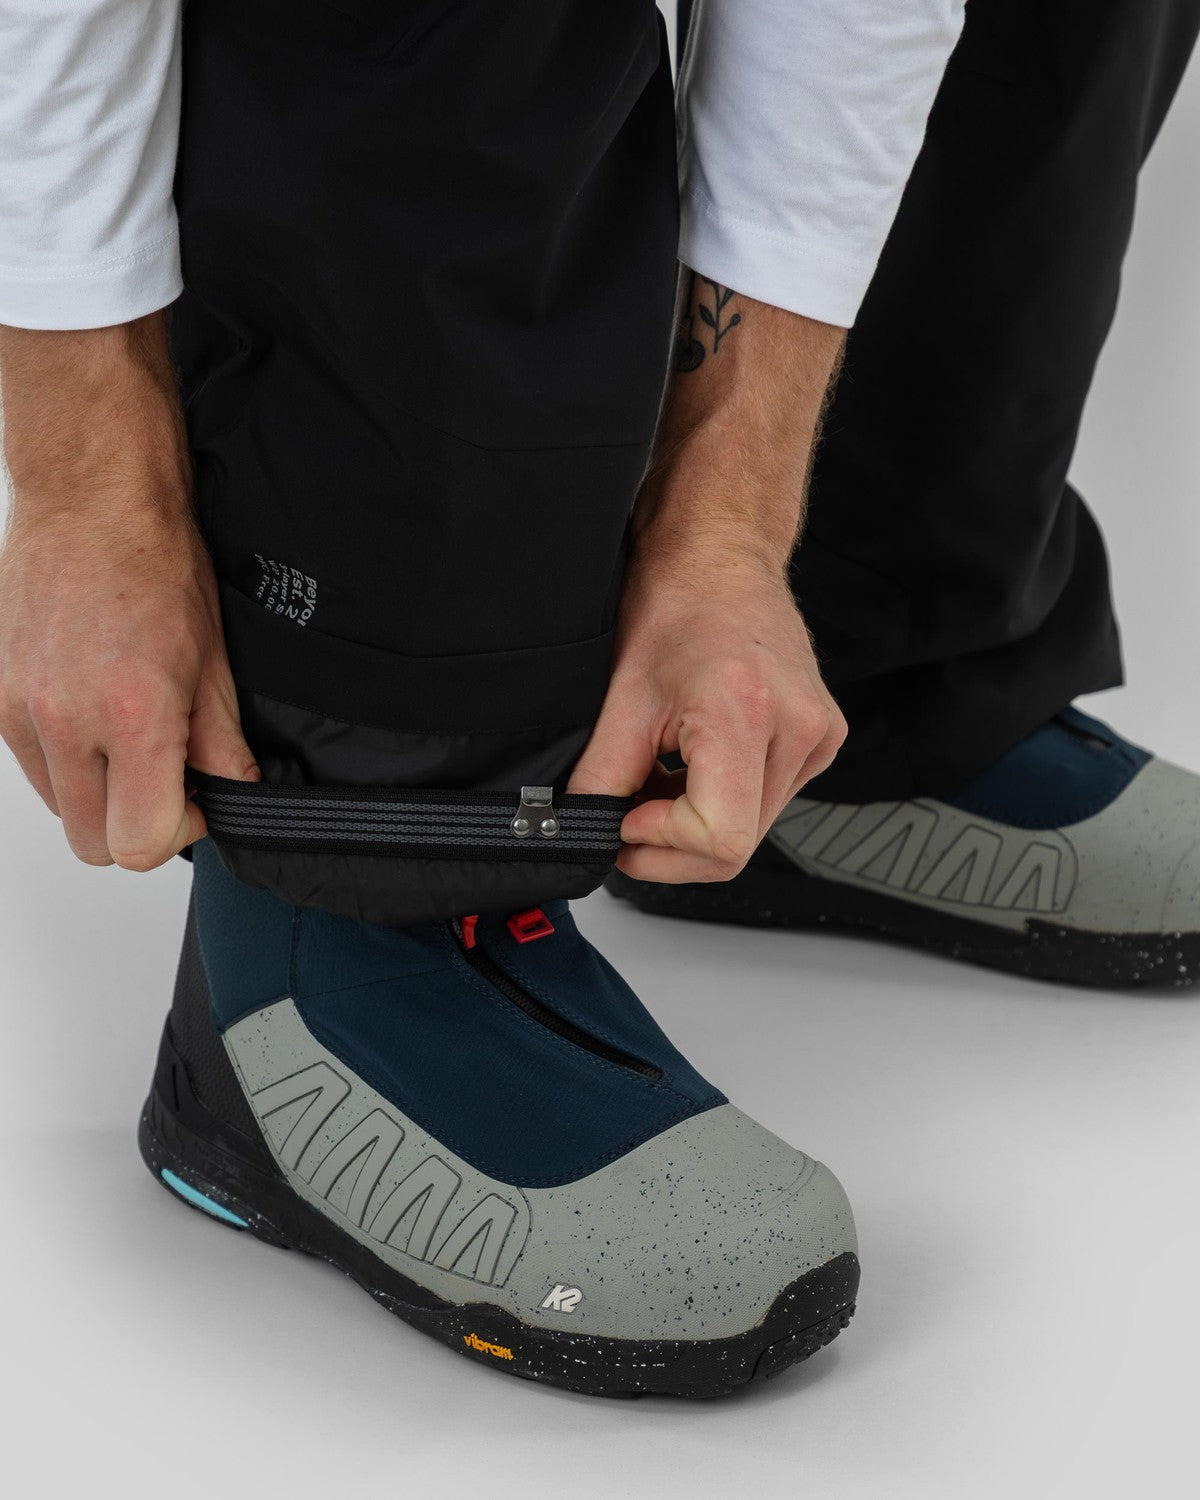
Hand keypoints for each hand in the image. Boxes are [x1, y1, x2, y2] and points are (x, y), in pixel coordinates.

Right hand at [0, 505, 257, 868]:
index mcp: (132, 716)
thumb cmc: (155, 566)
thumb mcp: (213, 663)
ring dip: (102, 796)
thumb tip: (237, 794)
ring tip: (132, 741)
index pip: (140, 842)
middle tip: (169, 780)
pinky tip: (97, 718)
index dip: (179, 833)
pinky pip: (34, 769)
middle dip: (139, 826)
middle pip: (95, 844)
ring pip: (62, 810)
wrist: (91, 503)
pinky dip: (68, 763)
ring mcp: (21, 713)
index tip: (197, 801)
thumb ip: (223, 746)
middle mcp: (66, 722)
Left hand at [568, 536, 844, 882]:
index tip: (626, 820)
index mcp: (747, 714)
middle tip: (628, 810)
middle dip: (671, 843)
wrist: (722, 554)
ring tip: (660, 778)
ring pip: (752, 832)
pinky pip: (768, 803)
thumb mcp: (623, 696)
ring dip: (695, 825)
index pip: (720, 840)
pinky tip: (694, 767)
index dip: (662, 845)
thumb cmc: (678, 601)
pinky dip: (722, 801)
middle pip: (736, 847)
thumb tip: (583, 829)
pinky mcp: (822, 739)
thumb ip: (602, 776)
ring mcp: (818, 737)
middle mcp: (798, 729)